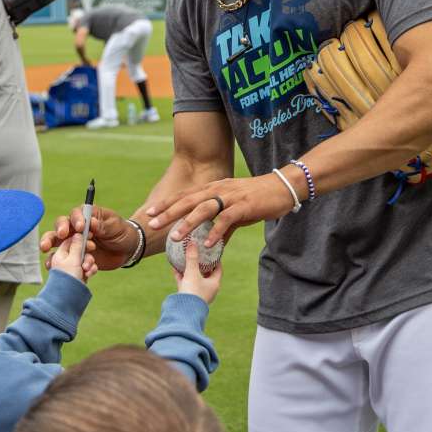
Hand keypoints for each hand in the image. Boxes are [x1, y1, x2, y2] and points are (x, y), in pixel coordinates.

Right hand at [40, 205, 137, 271]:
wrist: (127, 249)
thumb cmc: (121, 231)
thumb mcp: (114, 225)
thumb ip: (102, 224)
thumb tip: (91, 222)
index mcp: (84, 217)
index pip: (73, 216)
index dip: (74, 221)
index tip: (80, 228)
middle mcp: (74, 231)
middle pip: (57, 232)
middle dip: (49, 238)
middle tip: (47, 246)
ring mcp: (74, 246)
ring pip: (57, 250)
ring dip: (58, 258)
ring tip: (64, 264)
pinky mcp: (76, 260)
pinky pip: (68, 265)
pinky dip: (71, 270)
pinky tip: (85, 271)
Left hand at [146, 172, 299, 248]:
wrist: (282, 187)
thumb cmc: (257, 199)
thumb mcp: (235, 210)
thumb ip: (221, 226)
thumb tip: (211, 244)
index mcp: (213, 188)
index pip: (185, 195)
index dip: (166, 203)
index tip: (149, 211)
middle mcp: (218, 190)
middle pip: (188, 200)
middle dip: (169, 212)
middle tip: (153, 223)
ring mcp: (231, 197)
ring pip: (204, 209)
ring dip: (188, 222)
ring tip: (174, 236)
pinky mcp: (244, 206)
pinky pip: (226, 219)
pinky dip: (216, 231)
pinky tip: (208, 243)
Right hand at [172, 241, 220, 304]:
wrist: (184, 312)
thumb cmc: (193, 292)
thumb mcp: (192, 272)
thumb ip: (192, 258)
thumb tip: (192, 242)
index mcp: (214, 284)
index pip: (218, 268)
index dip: (216, 259)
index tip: (212, 251)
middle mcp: (208, 289)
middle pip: (206, 273)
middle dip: (202, 263)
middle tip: (198, 253)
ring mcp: (198, 293)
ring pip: (195, 278)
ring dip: (190, 269)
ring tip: (186, 259)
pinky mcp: (188, 296)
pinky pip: (185, 283)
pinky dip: (181, 275)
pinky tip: (175, 268)